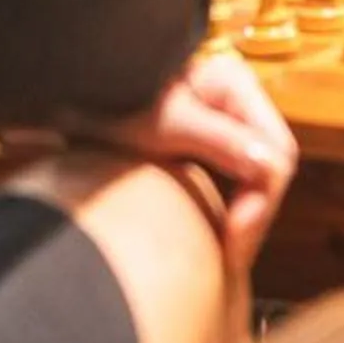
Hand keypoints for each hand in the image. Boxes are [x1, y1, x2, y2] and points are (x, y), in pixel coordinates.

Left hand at [67, 53, 297, 272]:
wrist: (66, 94)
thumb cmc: (109, 100)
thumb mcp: (162, 123)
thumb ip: (218, 140)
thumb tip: (272, 167)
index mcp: (235, 84)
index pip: (277, 152)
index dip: (261, 202)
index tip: (231, 243)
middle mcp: (238, 98)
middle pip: (270, 166)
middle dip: (254, 213)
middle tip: (227, 259)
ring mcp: (224, 119)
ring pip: (256, 176)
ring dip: (244, 213)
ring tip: (221, 251)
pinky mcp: (208, 140)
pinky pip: (236, 177)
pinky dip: (229, 204)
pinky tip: (211, 229)